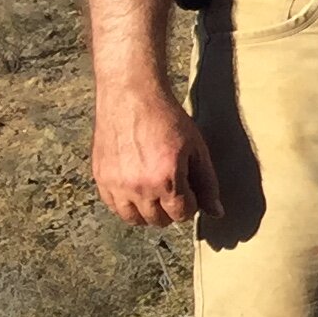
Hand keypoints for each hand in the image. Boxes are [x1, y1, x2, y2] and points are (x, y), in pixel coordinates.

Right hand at [95, 82, 222, 225]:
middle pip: (158, 220)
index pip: (181, 214)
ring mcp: (116, 183)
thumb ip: (207, 184)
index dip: (190, 205)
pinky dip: (126, 204)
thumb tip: (217, 213)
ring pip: (133, 219)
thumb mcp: (197, 150)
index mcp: (166, 179)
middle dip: (171, 210)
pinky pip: (113, 206)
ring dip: (148, 212)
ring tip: (156, 193)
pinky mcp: (100, 177)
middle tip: (174, 191)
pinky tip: (136, 190)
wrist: (131, 96)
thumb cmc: (168, 120)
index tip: (190, 191)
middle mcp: (139, 186)